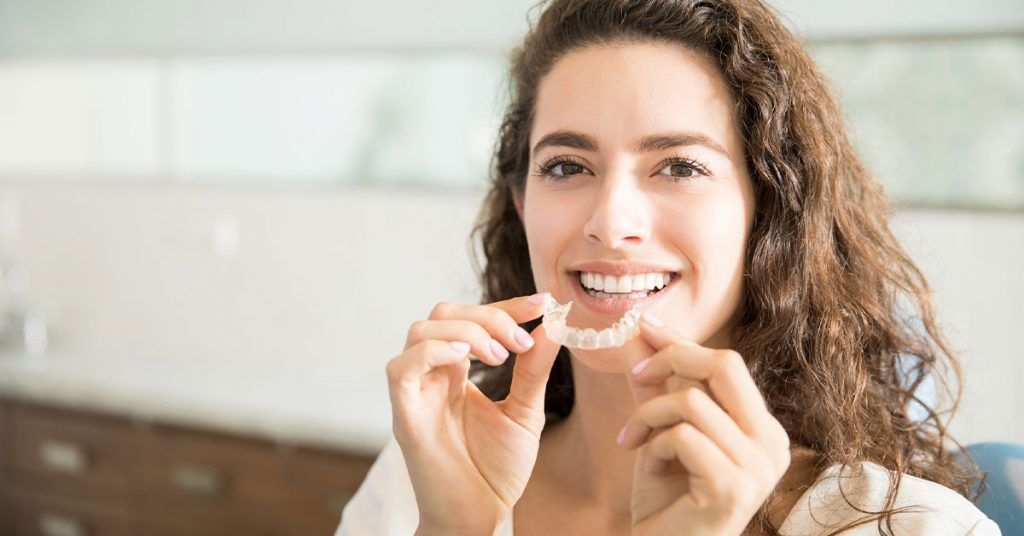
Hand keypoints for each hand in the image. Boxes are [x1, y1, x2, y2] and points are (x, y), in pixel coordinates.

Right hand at [386, 294, 561, 534]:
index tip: (542, 304)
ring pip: (420, 330)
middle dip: (488, 315)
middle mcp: (432, 376)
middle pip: (443, 314)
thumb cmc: (495, 471)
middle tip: (520, 340)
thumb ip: (533, 371)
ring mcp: (416, 393)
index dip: (505, 305)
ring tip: (500, 356)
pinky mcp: (405, 416)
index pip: (472, 319)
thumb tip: (551, 327)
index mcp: (457, 372)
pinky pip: (401, 367)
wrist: (479, 517)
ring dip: (466, 331)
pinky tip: (467, 360)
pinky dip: (433, 351)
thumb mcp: (525, 413)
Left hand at [620, 315, 790, 535]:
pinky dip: (654, 446)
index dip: (682, 341)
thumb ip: (655, 386)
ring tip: (634, 441)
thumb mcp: (660, 431)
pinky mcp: (733, 487)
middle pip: (725, 365)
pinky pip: (683, 436)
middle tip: (636, 376)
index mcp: (763, 427)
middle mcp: (772, 443)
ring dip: (649, 416)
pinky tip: (648, 468)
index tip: (643, 325)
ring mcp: (758, 467)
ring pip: (692, 402)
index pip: (727, 364)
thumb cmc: (667, 499)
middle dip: (672, 359)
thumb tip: (638, 334)